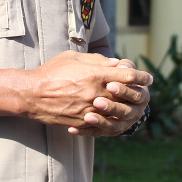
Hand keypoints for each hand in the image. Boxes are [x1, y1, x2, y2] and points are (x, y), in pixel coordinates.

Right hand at [23, 52, 151, 134]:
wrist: (32, 95)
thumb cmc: (51, 72)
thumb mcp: (73, 58)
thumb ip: (97, 60)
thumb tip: (116, 64)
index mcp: (95, 75)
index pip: (128, 76)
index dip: (142, 77)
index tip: (149, 78)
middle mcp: (95, 93)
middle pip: (127, 96)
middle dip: (138, 93)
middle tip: (145, 92)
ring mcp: (90, 110)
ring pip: (118, 112)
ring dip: (128, 108)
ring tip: (132, 106)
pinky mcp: (83, 121)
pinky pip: (103, 123)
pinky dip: (112, 120)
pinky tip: (116, 117)